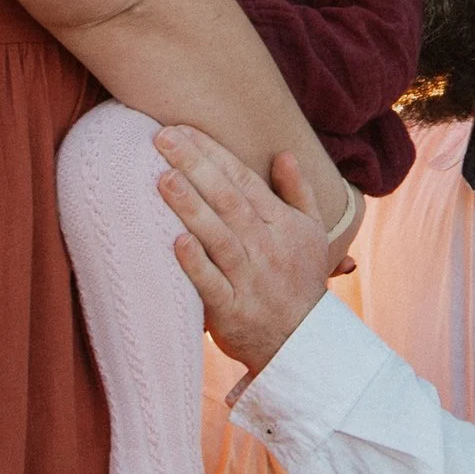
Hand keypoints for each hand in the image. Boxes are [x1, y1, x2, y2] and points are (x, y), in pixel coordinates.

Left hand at [156, 128, 350, 373]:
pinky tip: (176, 242)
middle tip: (162, 138)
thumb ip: (299, 191)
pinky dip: (196, 264)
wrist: (303, 344)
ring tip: (163, 178)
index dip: (213, 152)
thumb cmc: (301, 281)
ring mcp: (250, 279)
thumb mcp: (312, 232)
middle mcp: (267, 247)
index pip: (244, 180)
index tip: (182, 129)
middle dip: (195, 165)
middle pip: (228, 200)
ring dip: (191, 207)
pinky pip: (213, 285)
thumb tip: (285, 153)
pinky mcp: (233, 311)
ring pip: (219, 237)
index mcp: (282, 224)